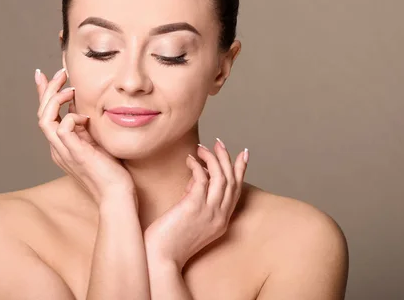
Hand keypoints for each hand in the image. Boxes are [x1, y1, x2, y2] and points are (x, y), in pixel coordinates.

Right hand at [35, 68, 135, 205]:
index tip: (43, 74)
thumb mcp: (95, 141)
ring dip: (54, 99)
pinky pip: (62, 128)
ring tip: (69, 87)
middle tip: (60, 73)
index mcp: (62, 145)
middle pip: (41, 114)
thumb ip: (85, 126)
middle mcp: (58, 148)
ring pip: (45, 119)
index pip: (47, 115)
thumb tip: (80, 106)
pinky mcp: (75, 154)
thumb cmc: (111, 170)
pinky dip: (70, 116)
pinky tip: (84, 116)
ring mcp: (64, 152)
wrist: (117, 194)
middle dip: (47, 90)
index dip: (43, 94)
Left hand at [143, 139, 247, 269]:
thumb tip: (194, 180)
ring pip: (220, 178)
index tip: (243, 154)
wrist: (160, 259)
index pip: (236, 191)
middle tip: (219, 143)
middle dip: (227, 159)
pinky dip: (197, 166)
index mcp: (221, 222)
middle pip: (231, 181)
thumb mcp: (190, 220)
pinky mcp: (194, 207)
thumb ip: (196, 200)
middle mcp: (219, 217)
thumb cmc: (169, 242)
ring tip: (202, 148)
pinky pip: (201, 178)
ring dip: (213, 159)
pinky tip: (189, 160)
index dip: (240, 171)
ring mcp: (208, 212)